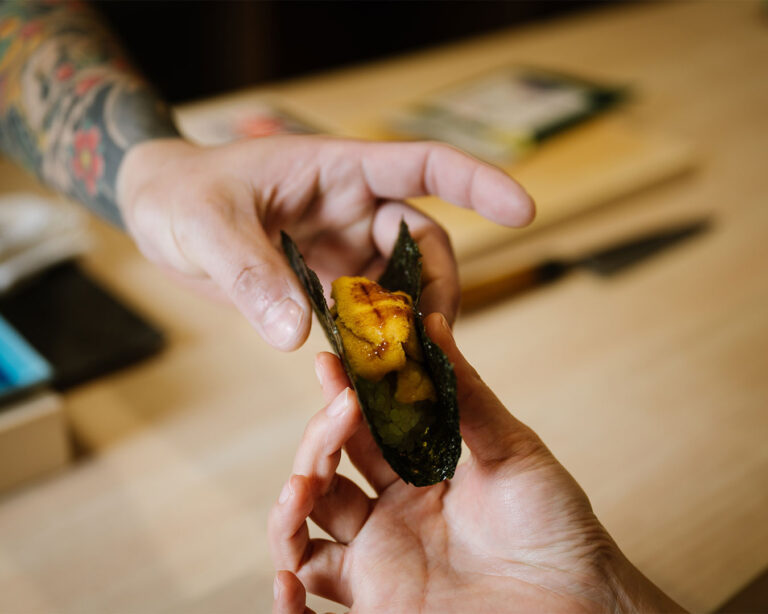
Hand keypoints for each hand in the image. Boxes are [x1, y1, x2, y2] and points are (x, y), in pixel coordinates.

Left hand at [116, 136, 532, 349]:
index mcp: (339, 171)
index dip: (478, 183)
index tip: (524, 209)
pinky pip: (364, 314)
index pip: (424, 166)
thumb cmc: (181, 194)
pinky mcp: (324, 284)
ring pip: (399, 287)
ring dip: (406, 325)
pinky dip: (373, 343)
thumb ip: (250, 274)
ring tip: (399, 367)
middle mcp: (352, 209)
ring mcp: (340, 248)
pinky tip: (368, 372)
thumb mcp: (207, 226)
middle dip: (436, 290)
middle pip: (423, 245)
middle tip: (428, 340)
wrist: (156, 211)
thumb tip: (298, 333)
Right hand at [268, 313, 684, 612]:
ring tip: (303, 484)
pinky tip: (289, 578)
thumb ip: (464, 394)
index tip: (330, 362)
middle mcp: (391, 519)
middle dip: (317, 441)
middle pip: (323, 474)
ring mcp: (380, 564)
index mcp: (418, 478)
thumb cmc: (558, 529)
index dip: (341, 397)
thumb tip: (432, 324)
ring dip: (289, 504)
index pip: (361, 432)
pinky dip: (285, 599)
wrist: (583, 604)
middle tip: (338, 413)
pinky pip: (311, 604)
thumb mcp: (512, 450)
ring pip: (303, 530)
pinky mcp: (377, 607)